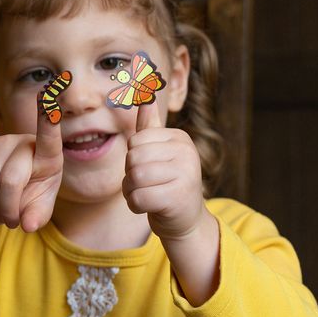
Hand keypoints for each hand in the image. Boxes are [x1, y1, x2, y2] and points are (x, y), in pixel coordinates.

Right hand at [0, 105, 62, 231]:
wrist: (3, 193)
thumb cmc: (29, 198)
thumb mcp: (38, 209)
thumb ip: (37, 216)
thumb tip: (28, 224)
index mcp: (48, 156)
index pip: (49, 136)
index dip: (47, 116)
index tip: (49, 90)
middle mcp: (25, 143)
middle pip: (11, 180)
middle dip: (9, 208)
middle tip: (12, 222)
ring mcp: (2, 142)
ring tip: (1, 209)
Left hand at [123, 103, 208, 239]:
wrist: (184, 220)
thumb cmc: (165, 183)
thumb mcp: (158, 153)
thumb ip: (150, 126)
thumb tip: (146, 96)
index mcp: (179, 137)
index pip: (134, 141)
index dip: (132, 160)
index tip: (149, 169)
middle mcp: (186, 152)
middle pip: (132, 158)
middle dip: (131, 177)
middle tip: (148, 186)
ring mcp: (185, 174)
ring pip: (134, 178)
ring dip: (132, 192)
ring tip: (148, 195)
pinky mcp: (178, 197)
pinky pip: (138, 198)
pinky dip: (136, 205)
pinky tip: (150, 207)